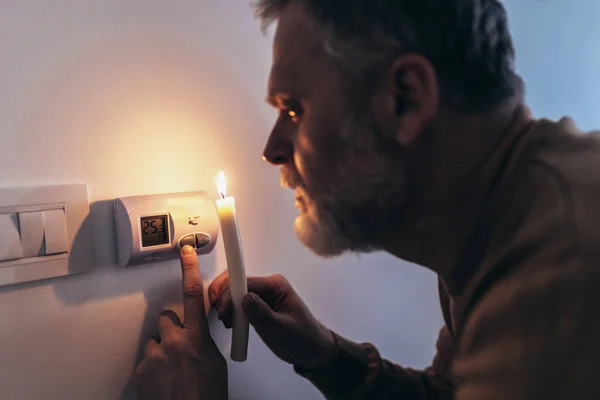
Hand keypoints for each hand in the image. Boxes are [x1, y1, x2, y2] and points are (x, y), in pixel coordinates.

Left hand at [133, 246, 227, 399]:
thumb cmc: (207, 397)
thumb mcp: (215, 364)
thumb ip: (204, 343)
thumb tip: (197, 337)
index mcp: (197, 338)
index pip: (192, 295)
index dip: (189, 269)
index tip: (185, 252)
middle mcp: (173, 342)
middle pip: (166, 318)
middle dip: (172, 329)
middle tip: (179, 347)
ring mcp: (154, 357)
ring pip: (154, 341)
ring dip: (161, 351)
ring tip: (172, 371)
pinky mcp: (140, 371)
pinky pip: (145, 361)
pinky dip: (152, 369)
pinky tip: (163, 382)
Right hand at [209, 272, 335, 369]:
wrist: (311, 351)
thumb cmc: (303, 338)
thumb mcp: (283, 329)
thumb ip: (263, 314)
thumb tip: (245, 298)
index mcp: (276, 285)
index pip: (247, 282)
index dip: (231, 293)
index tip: (223, 309)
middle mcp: (267, 286)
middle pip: (237, 283)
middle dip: (224, 297)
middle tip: (222, 317)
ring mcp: (261, 296)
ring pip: (234, 293)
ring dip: (225, 304)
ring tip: (227, 323)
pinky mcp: (256, 307)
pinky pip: (237, 304)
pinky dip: (229, 311)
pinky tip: (230, 324)